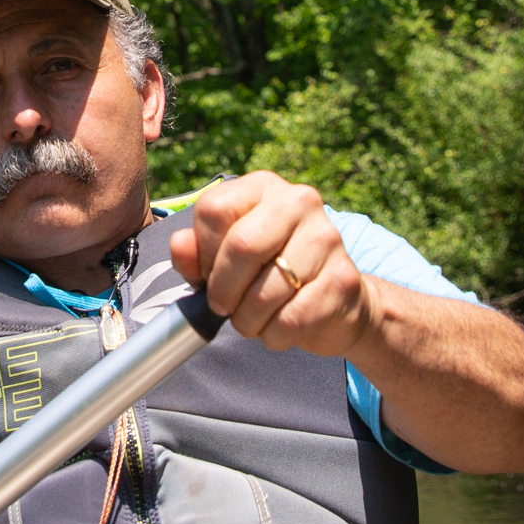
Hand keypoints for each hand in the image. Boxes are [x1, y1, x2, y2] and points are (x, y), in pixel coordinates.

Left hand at [168, 172, 376, 356]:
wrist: (335, 300)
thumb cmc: (268, 275)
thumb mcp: (223, 259)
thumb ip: (195, 253)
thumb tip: (181, 246)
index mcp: (262, 187)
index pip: (213, 210)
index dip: (203, 253)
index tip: (209, 275)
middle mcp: (299, 201)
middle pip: (241, 246)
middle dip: (223, 290)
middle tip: (223, 307)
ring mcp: (326, 238)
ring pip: (264, 292)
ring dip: (247, 321)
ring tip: (252, 319)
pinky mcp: (343, 280)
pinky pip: (290, 320)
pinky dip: (274, 336)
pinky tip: (279, 327)